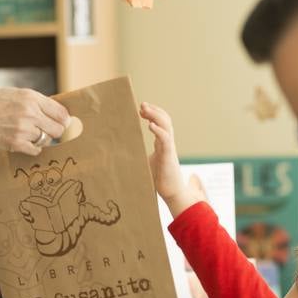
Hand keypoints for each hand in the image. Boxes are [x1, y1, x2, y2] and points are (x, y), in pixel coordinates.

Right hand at [0, 88, 69, 155]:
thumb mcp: (14, 93)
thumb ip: (35, 101)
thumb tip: (57, 111)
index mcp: (30, 97)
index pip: (61, 112)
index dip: (64, 120)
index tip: (62, 123)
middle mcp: (30, 113)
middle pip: (58, 129)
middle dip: (54, 131)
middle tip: (47, 131)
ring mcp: (23, 129)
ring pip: (47, 140)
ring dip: (40, 139)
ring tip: (27, 133)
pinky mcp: (17, 143)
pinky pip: (36, 150)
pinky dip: (33, 148)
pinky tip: (23, 141)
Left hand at [139, 103, 200, 217]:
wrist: (172, 193)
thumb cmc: (161, 178)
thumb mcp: (148, 161)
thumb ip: (142, 153)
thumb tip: (125, 150)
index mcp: (163, 143)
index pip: (161, 122)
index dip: (153, 113)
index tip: (141, 108)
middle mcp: (168, 143)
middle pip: (165, 120)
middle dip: (154, 110)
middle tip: (142, 104)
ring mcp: (169, 149)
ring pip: (166, 126)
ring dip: (155, 116)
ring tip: (145, 110)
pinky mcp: (168, 156)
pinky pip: (166, 140)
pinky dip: (159, 131)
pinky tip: (151, 126)